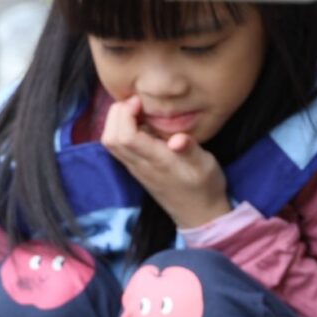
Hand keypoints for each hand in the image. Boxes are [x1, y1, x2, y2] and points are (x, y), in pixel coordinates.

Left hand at [99, 97, 230, 229]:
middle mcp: (140, 166)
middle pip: (110, 139)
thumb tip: (177, 139)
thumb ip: (191, 150)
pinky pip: (119, 149)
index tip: (140, 101)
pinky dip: (121, 131)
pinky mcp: (137, 170)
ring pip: (111, 145)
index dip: (125, 114)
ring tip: (136, 110)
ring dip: (116, 123)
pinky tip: (140, 125)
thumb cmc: (205, 186)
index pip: (125, 137)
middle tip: (135, 102)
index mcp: (156, 161)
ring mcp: (136, 169)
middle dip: (116, 115)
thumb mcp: (205, 165)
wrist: (199, 214)